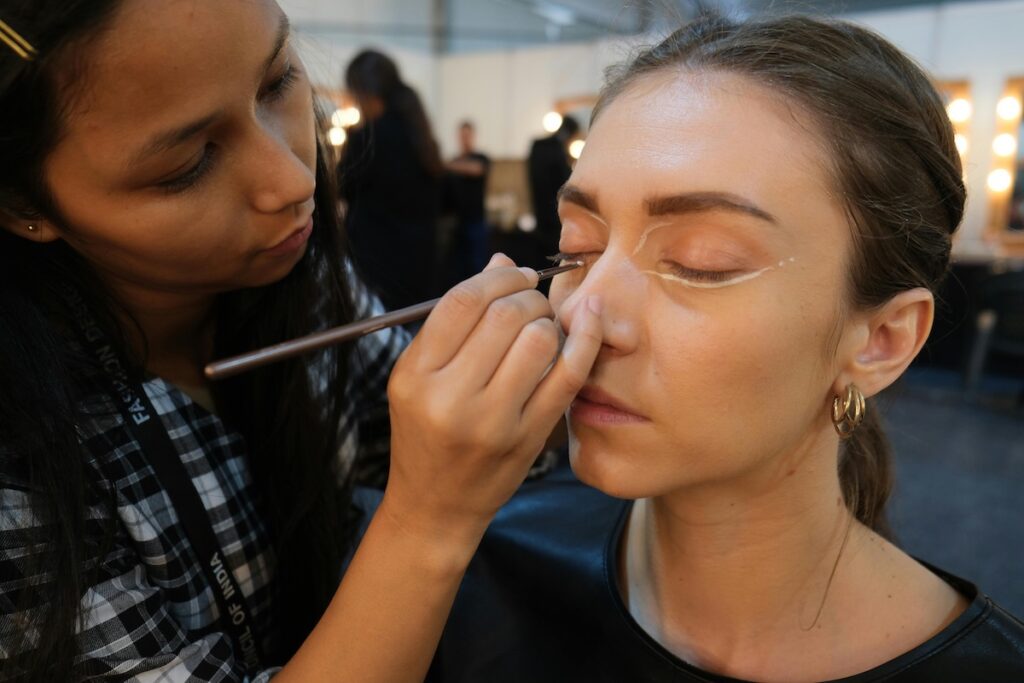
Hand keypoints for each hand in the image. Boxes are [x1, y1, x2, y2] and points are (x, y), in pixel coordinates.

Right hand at [382, 253, 601, 552]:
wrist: (436, 505)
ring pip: (539, 339)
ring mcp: (493, 422)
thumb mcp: (417, 378)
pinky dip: (586, 339)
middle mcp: (450, 398)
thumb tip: (504, 262)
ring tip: (544, 326)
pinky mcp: (528, 438)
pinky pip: (569, 374)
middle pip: (504, 315)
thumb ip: (455, 322)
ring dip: (550, 319)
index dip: (497, 277)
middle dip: (527, 296)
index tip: (513, 275)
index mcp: (415, 376)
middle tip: (531, 304)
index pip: (463, 302)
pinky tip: (589, 321)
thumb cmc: (426, 432)